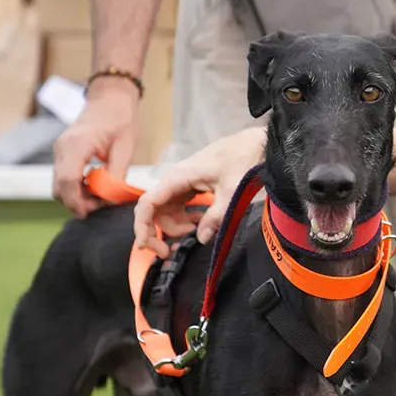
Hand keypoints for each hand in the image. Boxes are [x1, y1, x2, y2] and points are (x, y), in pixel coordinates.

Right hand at [52, 81, 139, 217]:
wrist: (111, 96)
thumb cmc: (121, 117)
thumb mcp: (125, 147)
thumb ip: (116, 175)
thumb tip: (110, 198)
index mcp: (77, 145)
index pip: (67, 181)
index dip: (75, 202)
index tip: (87, 214)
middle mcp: (62, 148)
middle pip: (59, 186)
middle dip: (77, 202)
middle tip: (101, 205)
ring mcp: (60, 149)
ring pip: (59, 183)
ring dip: (77, 195)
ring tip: (102, 195)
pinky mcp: (63, 151)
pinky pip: (64, 175)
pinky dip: (76, 185)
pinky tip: (96, 185)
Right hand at [132, 126, 266, 257]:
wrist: (254, 143)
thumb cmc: (242, 161)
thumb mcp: (231, 192)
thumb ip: (215, 217)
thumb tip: (201, 239)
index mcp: (178, 178)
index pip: (148, 204)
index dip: (141, 226)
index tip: (144, 246)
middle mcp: (173, 180)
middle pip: (153, 210)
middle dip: (156, 232)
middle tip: (168, 252)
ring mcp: (180, 182)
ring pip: (164, 211)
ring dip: (173, 226)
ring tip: (194, 230)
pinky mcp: (189, 186)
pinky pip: (176, 206)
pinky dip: (182, 219)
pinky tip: (197, 221)